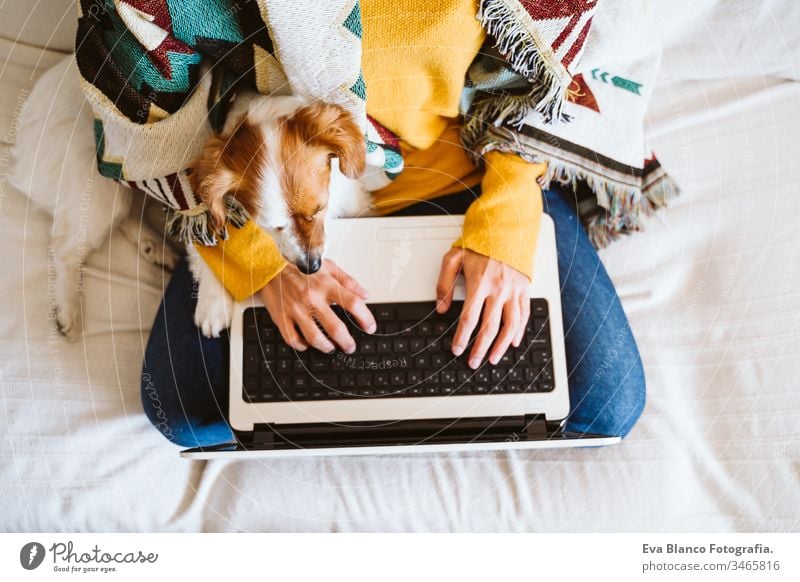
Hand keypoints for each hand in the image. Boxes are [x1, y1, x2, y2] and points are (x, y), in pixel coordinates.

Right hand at [258, 259, 375, 353]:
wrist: (269, 263)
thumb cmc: (299, 265)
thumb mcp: (328, 266)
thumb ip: (348, 281)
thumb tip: (364, 295)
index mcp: (326, 285)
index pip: (353, 304)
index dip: (365, 318)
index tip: (369, 327)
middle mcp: (312, 299)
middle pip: (336, 328)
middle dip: (347, 342)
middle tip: (350, 346)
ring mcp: (296, 310)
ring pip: (315, 338)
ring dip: (327, 347)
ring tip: (332, 347)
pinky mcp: (282, 316)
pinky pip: (292, 338)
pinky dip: (301, 346)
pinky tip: (307, 344)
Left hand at [436, 247, 529, 368]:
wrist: (506, 228)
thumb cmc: (480, 243)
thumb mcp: (453, 257)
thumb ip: (444, 283)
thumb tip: (440, 307)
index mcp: (479, 283)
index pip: (469, 318)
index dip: (462, 338)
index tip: (457, 349)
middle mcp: (498, 289)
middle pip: (489, 328)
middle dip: (479, 349)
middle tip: (472, 361)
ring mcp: (514, 291)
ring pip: (509, 326)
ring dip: (500, 346)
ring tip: (493, 359)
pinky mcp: (524, 290)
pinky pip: (524, 316)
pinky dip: (519, 332)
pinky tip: (512, 343)